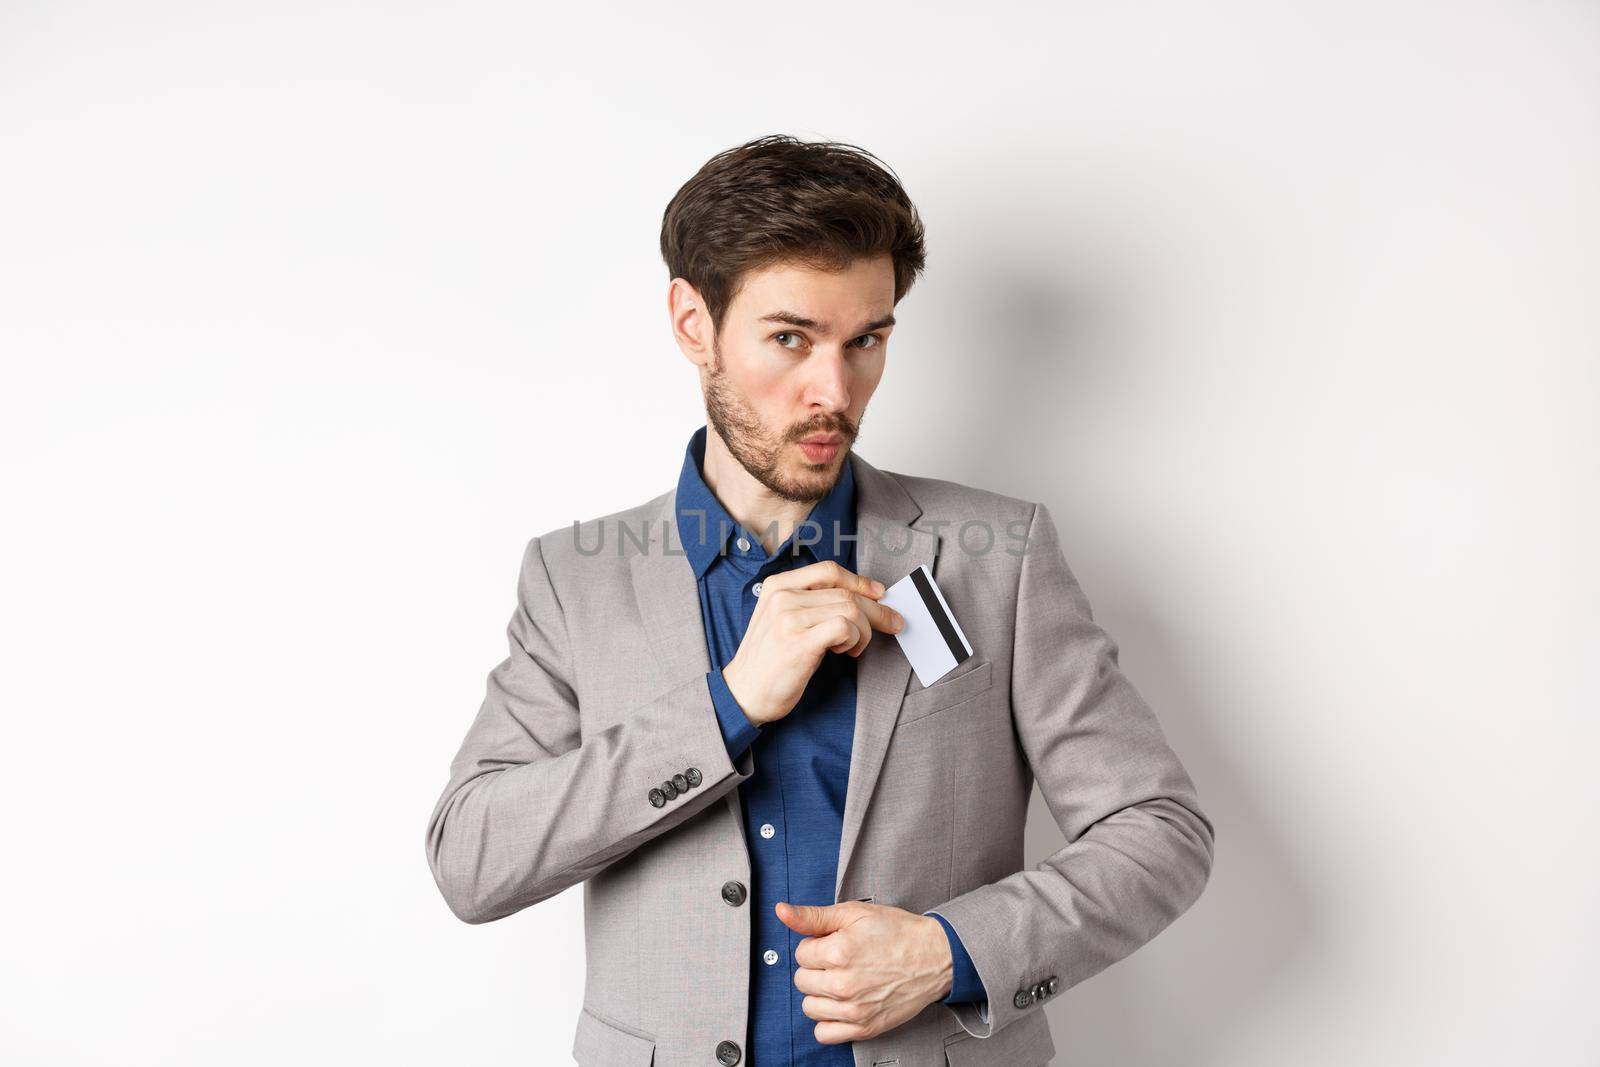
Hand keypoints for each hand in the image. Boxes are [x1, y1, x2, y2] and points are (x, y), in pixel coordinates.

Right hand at [722, 560, 902, 725]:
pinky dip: (854, 640)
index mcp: (777, 586)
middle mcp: (782, 597)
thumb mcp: (783, 619)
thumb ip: (812, 603)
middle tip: (892, 624)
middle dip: (876, 610)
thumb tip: (863, 597)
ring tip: (852, 647)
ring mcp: (789, 618)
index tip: (879, 594)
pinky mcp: (799, 641)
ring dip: (863, 631)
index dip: (860, 581)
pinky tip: (842, 652)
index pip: (829, 571)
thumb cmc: (769, 660)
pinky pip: (844, 627)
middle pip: (846, 592)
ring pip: (850, 609)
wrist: (744, 693)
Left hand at [777, 899, 952, 1044]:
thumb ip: (814, 916)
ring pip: (809, 1006)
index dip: (817, 945)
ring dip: (820, 994)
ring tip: (841, 980)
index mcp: (839, 951)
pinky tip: (841, 1004)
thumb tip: (782, 912)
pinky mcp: (865, 1027)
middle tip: (840, 960)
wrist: (935, 957)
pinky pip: (824, 1034)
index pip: (801, 953)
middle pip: (801, 980)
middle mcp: (843, 983)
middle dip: (816, 968)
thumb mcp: (854, 913)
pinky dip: (828, 1021)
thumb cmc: (897, 932)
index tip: (835, 943)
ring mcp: (854, 1009)